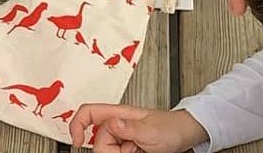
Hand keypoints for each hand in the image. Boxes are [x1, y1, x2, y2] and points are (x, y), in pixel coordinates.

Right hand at [70, 105, 207, 152]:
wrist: (185, 135)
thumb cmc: (171, 127)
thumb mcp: (151, 129)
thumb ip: (129, 127)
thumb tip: (111, 123)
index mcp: (118, 114)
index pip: (88, 113)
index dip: (77, 125)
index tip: (77, 142)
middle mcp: (117, 125)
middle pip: (98, 140)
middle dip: (110, 150)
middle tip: (131, 151)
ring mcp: (122, 138)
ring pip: (108, 151)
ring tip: (139, 151)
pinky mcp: (127, 149)